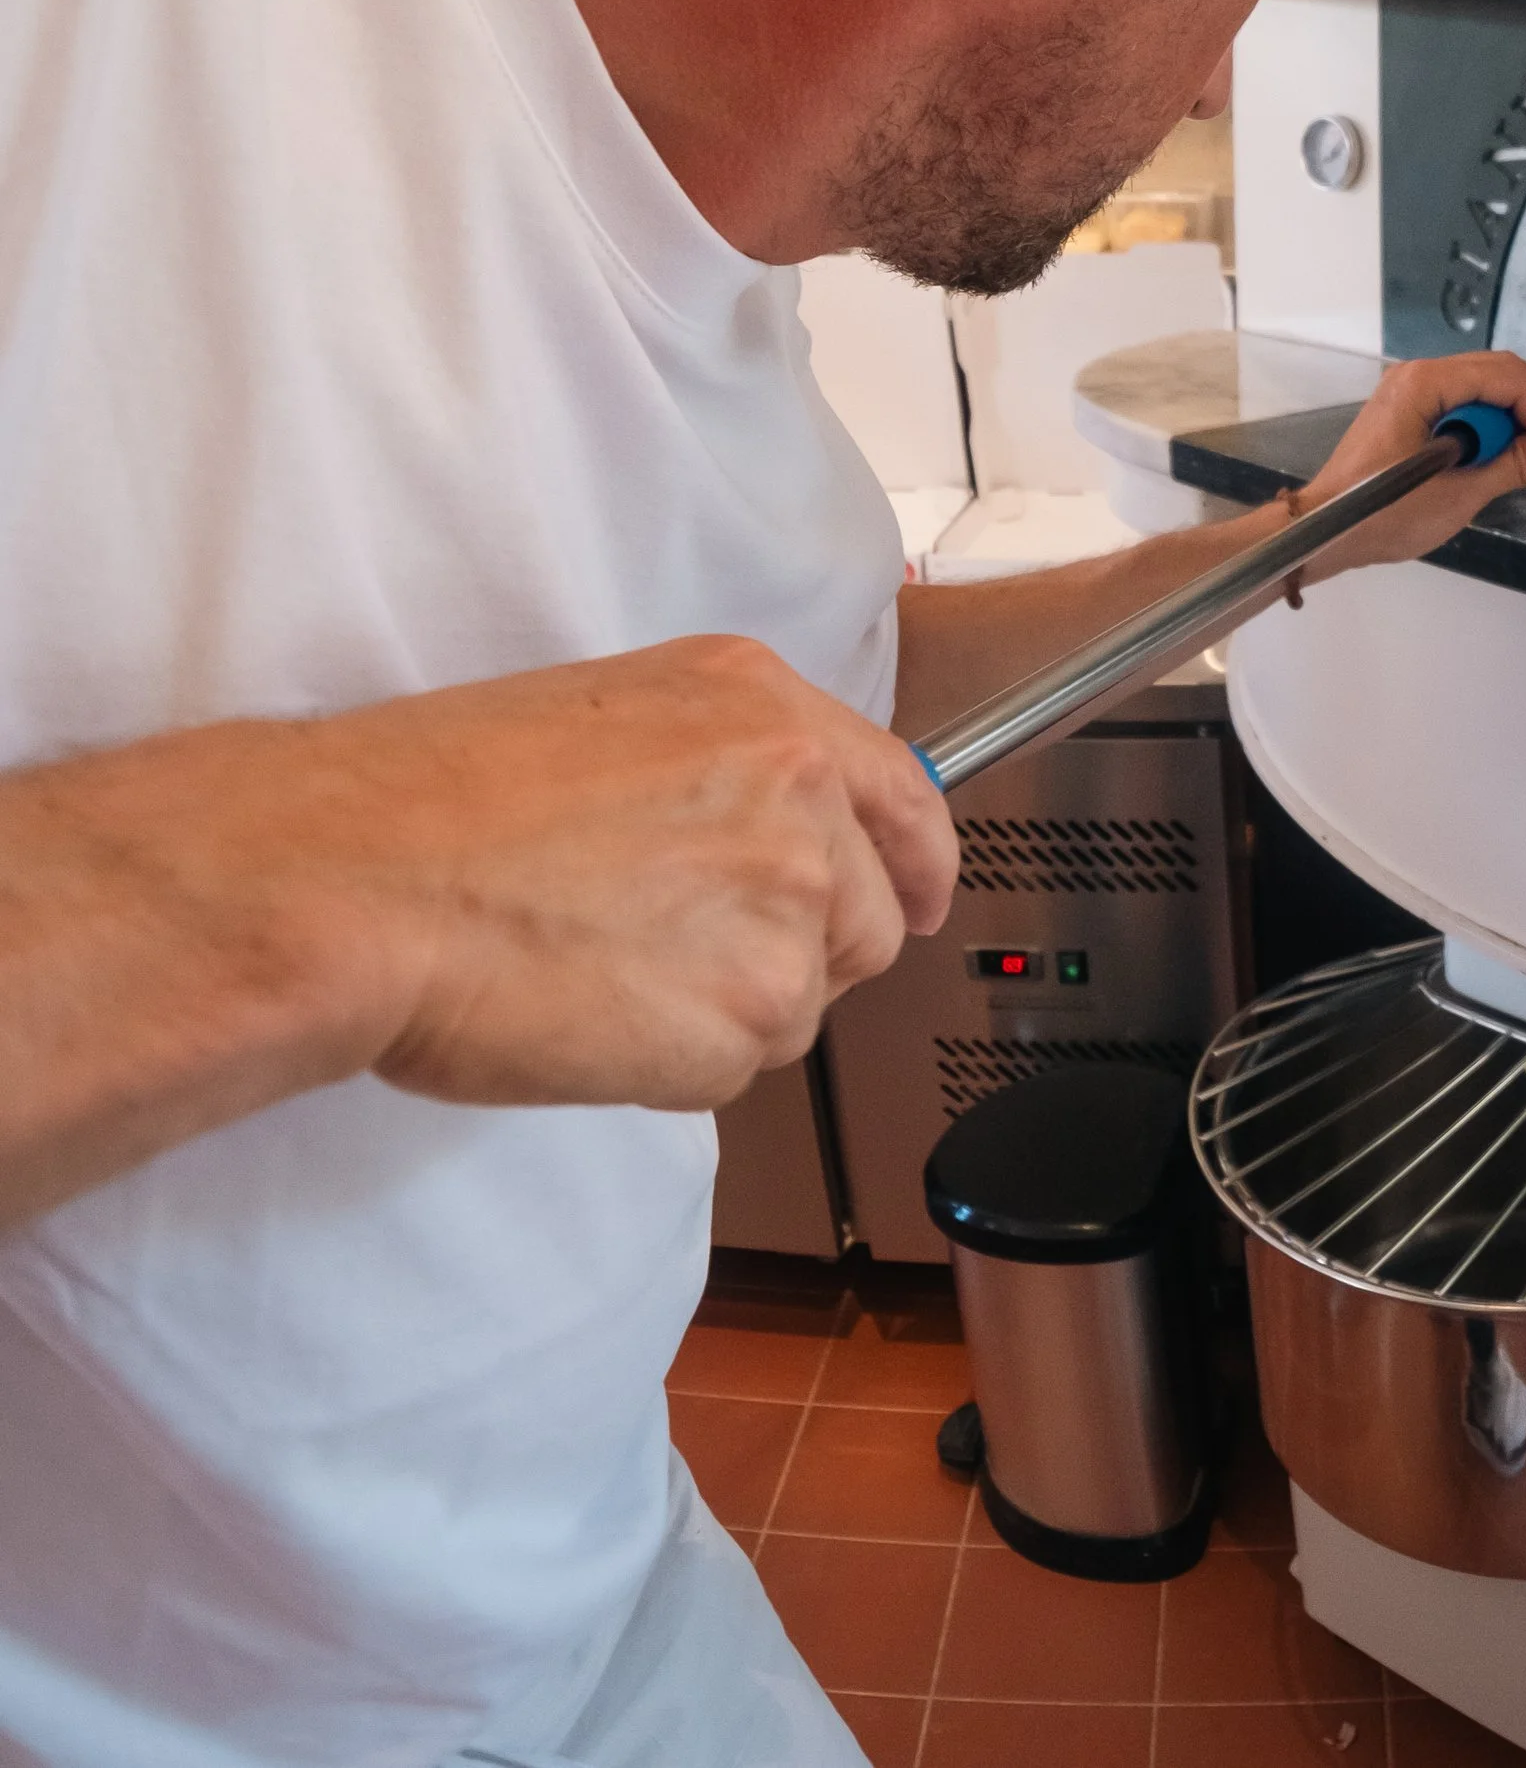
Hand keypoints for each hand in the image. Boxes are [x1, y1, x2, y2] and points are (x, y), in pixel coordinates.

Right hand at [27, 638, 958, 1118]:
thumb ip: (723, 764)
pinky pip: (740, 1065)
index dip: (919, 860)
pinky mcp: (750, 1015)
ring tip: (609, 972)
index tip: (922, 894)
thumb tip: (769, 833)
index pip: (904, 795)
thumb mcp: (609, 714)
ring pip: (804, 1002)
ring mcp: (786, 906)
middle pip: (865, 918)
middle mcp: (799, 795)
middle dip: (794, 952)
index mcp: (765, 707)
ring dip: (726, 1008)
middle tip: (676, 954)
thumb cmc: (433, 800)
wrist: (356, 877)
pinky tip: (593, 1015)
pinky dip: (675, 1061)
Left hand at [1297, 352, 1525, 583]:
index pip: (1504, 377)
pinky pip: (1463, 398)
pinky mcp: (1409, 408)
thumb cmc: (1385, 514)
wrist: (1326, 529)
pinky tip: (1501, 450)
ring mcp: (1410, 388)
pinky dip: (1489, 420)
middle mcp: (1417, 374)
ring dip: (1514, 413)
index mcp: (1424, 384)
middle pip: (1497, 370)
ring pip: (1483, 382)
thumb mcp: (1460, 492)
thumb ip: (1517, 465)